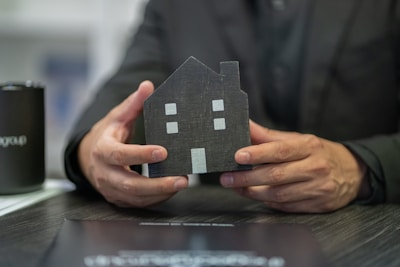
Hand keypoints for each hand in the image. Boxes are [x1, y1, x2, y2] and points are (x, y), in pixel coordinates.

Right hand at [78, 81, 187, 206]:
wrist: (88, 157)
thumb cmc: (107, 135)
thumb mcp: (117, 117)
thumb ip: (133, 103)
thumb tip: (148, 86)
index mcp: (103, 150)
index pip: (121, 155)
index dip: (141, 155)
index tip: (163, 152)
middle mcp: (104, 173)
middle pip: (130, 184)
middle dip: (157, 184)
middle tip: (181, 179)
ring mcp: (111, 189)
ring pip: (135, 198)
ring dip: (160, 193)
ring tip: (181, 184)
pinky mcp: (118, 199)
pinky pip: (138, 203)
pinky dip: (156, 198)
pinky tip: (172, 190)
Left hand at [220, 120, 367, 212]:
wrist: (353, 172)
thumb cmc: (320, 153)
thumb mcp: (298, 139)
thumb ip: (269, 136)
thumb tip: (245, 126)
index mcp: (310, 147)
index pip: (280, 150)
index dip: (258, 154)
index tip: (238, 156)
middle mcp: (315, 167)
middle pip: (276, 175)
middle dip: (247, 178)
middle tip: (227, 178)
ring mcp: (317, 188)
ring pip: (279, 194)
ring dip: (253, 192)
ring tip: (236, 187)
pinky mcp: (317, 205)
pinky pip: (285, 206)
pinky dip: (267, 201)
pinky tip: (254, 195)